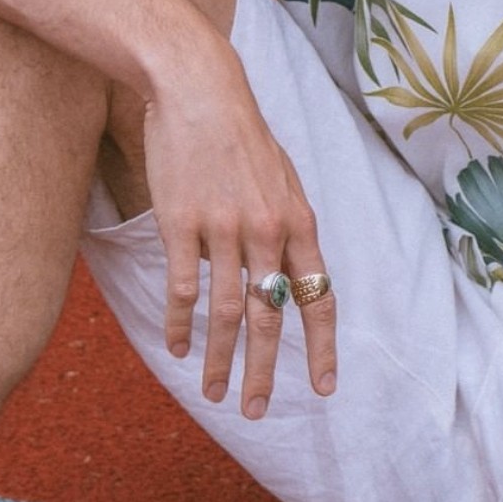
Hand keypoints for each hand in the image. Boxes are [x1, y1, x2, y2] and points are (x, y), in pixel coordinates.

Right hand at [142, 47, 336, 418]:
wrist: (199, 89)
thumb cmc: (242, 134)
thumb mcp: (282, 179)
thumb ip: (287, 228)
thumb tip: (286, 272)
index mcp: (299, 222)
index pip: (319, 298)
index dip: (323, 347)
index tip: (325, 388)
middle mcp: (267, 231)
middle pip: (273, 318)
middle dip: (267, 371)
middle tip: (257, 412)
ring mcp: (224, 229)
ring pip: (228, 313)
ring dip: (221, 360)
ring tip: (215, 393)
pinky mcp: (181, 224)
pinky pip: (183, 289)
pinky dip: (180, 324)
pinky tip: (177, 347)